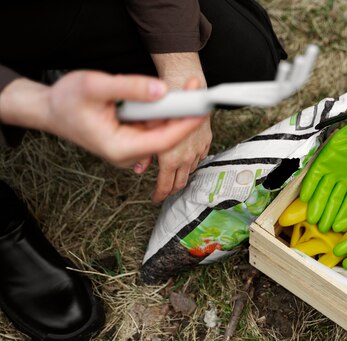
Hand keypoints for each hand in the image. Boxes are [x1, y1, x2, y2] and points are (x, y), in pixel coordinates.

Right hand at [43, 71, 206, 166]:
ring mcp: (131, 149)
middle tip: (195, 88)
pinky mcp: (132, 140)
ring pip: (161, 131)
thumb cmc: (66, 100)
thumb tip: (160, 91)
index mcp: (119, 147)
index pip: (163, 141)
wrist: (50, 109)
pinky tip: (169, 98)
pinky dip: (162, 113)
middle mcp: (129, 154)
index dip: (185, 125)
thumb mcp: (95, 85)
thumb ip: (129, 87)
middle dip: (183, 113)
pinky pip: (153, 128)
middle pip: (166, 136)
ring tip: (186, 89)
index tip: (202, 110)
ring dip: (173, 112)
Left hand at [139, 77, 211, 203]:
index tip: (156, 199)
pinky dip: (192, 161)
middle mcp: (186, 156)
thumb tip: (139, 169)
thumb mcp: (145, 131)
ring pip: (191, 170)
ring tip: (175, 177)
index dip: (160, 195)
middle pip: (181, 182)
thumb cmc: (163, 107)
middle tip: (165, 191)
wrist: (186, 90)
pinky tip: (187, 160)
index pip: (166, 185)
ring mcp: (197, 149)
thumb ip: (143, 154)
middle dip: (172, 189)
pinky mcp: (205, 140)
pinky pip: (200, 157)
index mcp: (170, 157)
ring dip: (183, 174)